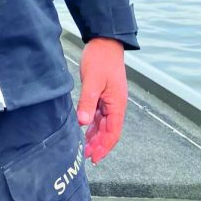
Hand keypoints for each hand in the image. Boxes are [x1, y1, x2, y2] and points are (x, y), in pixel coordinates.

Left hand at [76, 37, 126, 163]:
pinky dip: (92, 123)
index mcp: (117, 104)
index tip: (95, 158)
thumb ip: (88, 102)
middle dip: (99, 145)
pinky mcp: (102, 95)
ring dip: (95, 136)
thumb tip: (83, 122)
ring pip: (103, 124)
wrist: (104, 42)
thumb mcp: (93, 81)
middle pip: (109, 131)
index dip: (105, 147)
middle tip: (86, 156)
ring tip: (84, 147)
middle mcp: (115, 105)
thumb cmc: (101, 59)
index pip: (113, 132)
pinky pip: (98, 114)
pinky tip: (84, 128)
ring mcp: (109, 100)